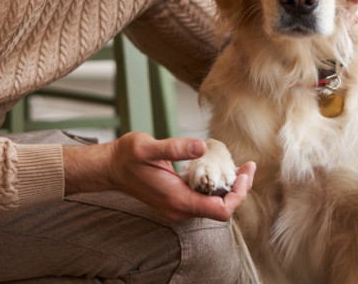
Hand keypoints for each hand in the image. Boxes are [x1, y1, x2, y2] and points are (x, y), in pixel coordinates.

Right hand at [62, 132, 254, 221]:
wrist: (110, 168)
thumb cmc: (126, 156)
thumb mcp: (148, 146)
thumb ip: (175, 148)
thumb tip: (201, 147)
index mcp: (177, 199)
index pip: (221, 210)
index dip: (239, 193)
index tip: (245, 172)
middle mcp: (179, 208)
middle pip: (221, 210)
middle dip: (238, 190)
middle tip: (248, 167)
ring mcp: (177, 206)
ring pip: (213, 206)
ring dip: (228, 189)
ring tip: (237, 167)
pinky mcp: (176, 201)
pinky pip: (203, 200)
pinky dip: (216, 187)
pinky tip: (218, 169)